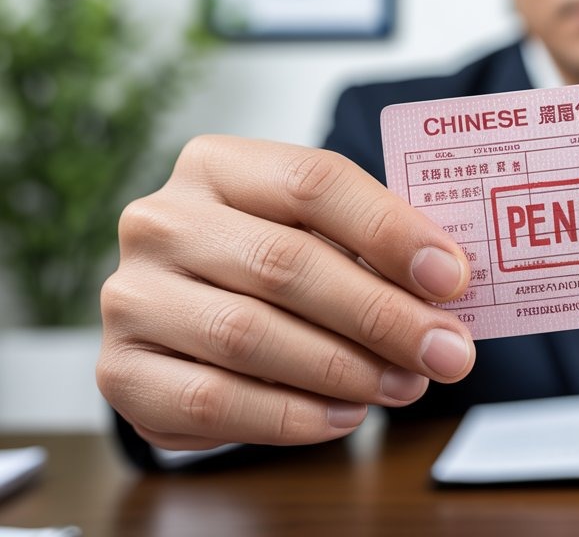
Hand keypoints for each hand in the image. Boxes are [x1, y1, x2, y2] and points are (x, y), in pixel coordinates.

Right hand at [97, 136, 475, 449]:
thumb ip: (372, 249)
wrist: (186, 312)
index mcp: (216, 164)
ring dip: (345, 369)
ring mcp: (132, 296)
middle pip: (285, 263)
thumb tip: (446, 287)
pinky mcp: (122, 370)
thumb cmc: (271, 261)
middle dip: (381, 315)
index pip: (313, 181)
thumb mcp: (317, 232)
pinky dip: (292, 417)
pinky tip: (346, 415)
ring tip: (407, 384)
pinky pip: (215, 401)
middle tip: (447, 351)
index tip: (453, 277)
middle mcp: (162, 221)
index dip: (390, 230)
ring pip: (249, 335)